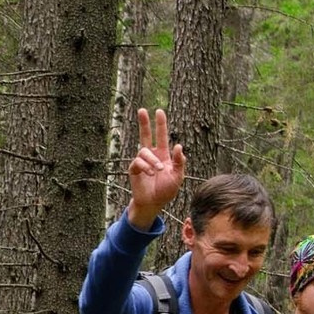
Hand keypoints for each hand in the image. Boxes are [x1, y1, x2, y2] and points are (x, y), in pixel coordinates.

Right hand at [124, 107, 187, 229]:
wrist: (153, 203)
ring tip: (158, 171)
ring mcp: (142, 162)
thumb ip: (179, 162)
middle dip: (144, 123)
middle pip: (145, 135)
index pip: (161, 136)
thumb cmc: (166, 191)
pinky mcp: (134, 169)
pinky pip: (138, 162)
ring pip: (144, 151)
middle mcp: (151, 156)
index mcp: (163, 155)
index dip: (160, 124)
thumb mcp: (178, 176)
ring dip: (152, 160)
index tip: (159, 111)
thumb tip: (178, 146)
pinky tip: (150, 174)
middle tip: (142, 110)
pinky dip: (145, 167)